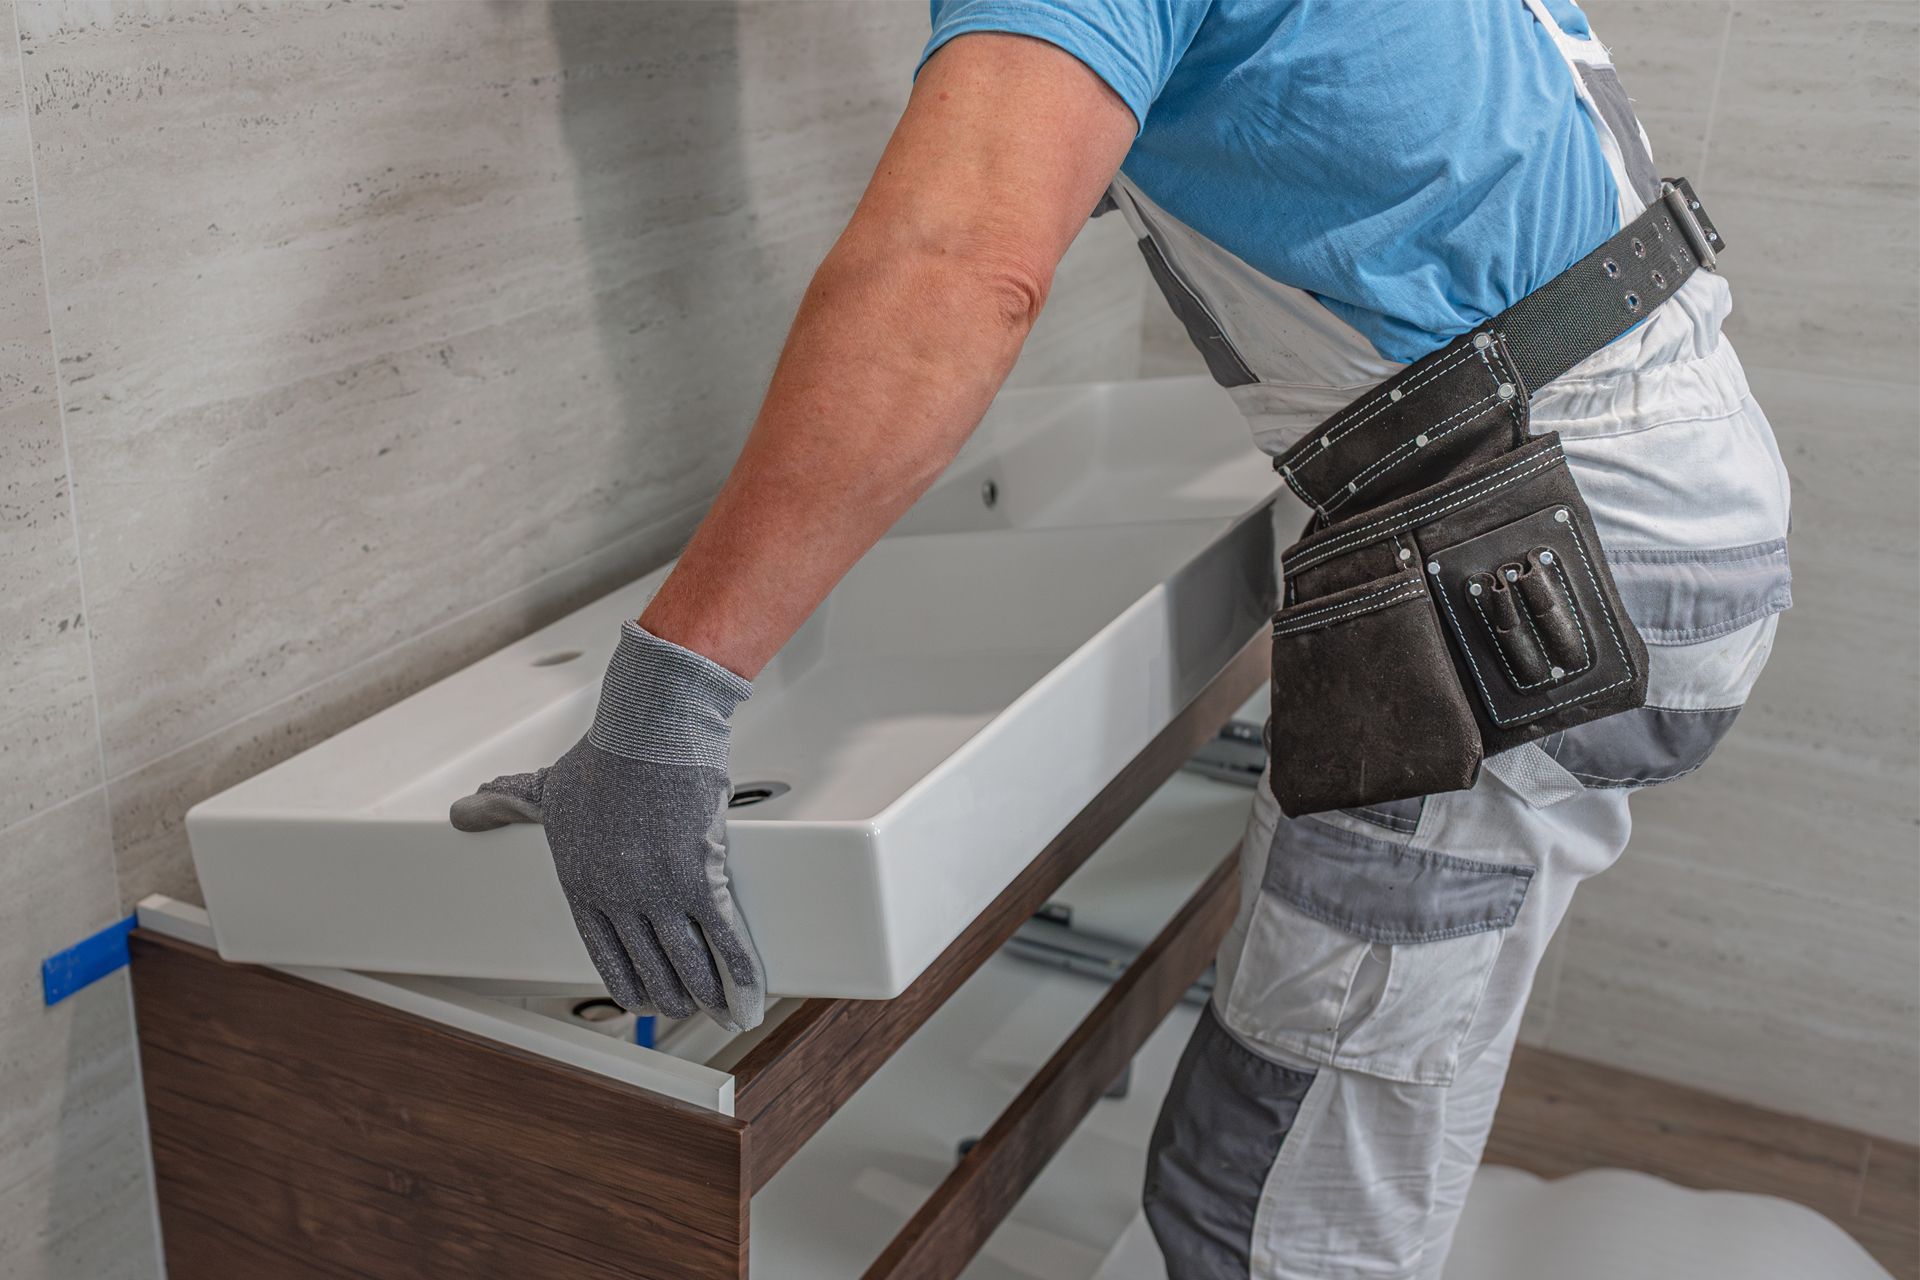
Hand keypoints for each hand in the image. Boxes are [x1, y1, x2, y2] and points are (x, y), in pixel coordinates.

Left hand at [449, 622, 763, 1030]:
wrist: (651, 725)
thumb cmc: (606, 753)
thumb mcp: (546, 788)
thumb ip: (506, 805)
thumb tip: (465, 810)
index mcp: (582, 884)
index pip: (605, 955)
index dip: (629, 984)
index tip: (644, 1001)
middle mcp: (618, 896)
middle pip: (651, 966)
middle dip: (674, 996)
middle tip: (690, 1008)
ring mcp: (659, 889)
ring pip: (688, 960)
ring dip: (709, 992)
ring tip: (725, 1011)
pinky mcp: (700, 873)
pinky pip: (723, 933)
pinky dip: (739, 967)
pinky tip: (749, 988)